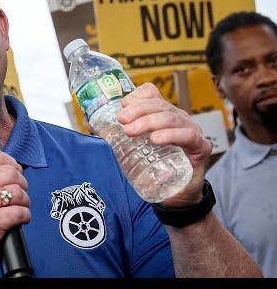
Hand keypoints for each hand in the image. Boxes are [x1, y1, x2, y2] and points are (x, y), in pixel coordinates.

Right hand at [0, 150, 30, 276]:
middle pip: (11, 173)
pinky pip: (19, 212)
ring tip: (18, 208)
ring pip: (17, 192)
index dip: (12, 164)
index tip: (15, 173)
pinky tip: (18, 220)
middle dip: (22, 184)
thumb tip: (13, 167)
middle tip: (19, 195)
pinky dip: (24, 217)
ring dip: (25, 202)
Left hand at [115, 82, 212, 207]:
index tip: (121, 109)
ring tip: (132, 131)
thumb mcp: (132, 147)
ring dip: (149, 122)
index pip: (151, 94)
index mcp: (161, 113)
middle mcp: (177, 118)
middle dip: (138, 110)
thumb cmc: (154, 167)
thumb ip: (113, 134)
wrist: (175, 195)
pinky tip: (156, 139)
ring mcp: (190, 130)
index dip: (136, 97)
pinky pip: (187, 135)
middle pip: (158, 104)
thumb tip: (89, 123)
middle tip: (121, 121)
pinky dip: (171, 135)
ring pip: (171, 118)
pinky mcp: (200, 146)